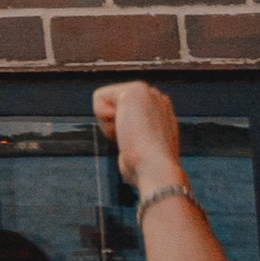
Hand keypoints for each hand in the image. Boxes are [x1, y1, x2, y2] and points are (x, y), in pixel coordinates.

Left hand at [90, 78, 183, 192]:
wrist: (156, 170)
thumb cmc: (146, 171)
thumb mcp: (141, 157)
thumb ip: (135, 146)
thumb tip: (128, 156)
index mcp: (161, 114)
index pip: (122, 114)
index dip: (120, 133)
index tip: (137, 146)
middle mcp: (157, 99)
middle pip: (111, 106)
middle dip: (113, 126)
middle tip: (133, 141)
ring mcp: (150, 93)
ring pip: (104, 101)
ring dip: (108, 125)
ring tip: (130, 136)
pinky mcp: (136, 89)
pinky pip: (98, 97)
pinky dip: (103, 117)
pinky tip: (123, 128)